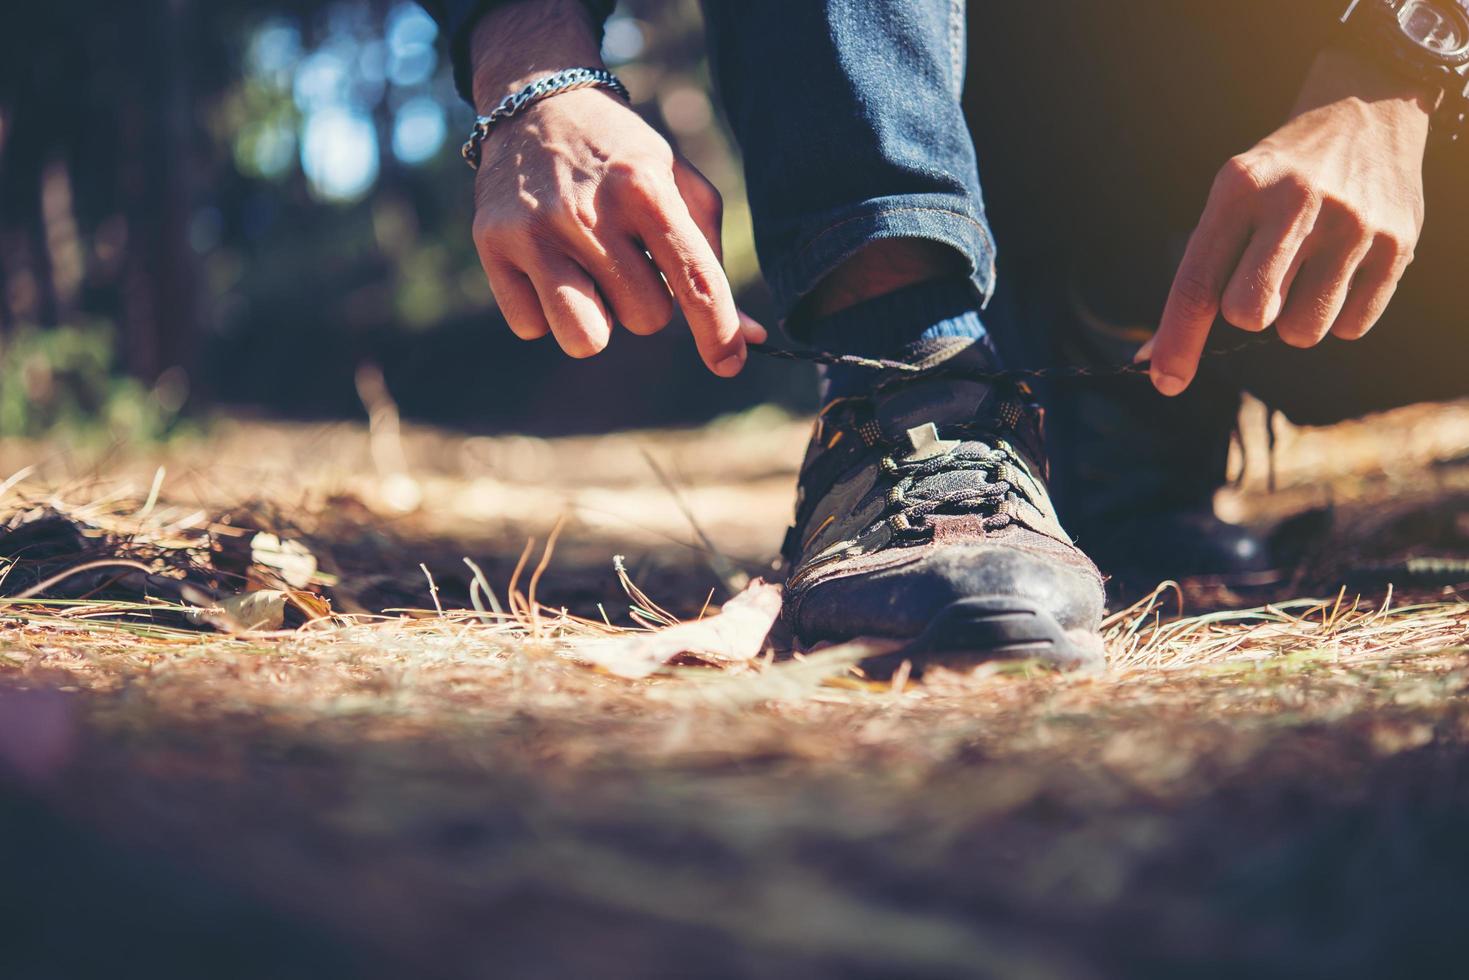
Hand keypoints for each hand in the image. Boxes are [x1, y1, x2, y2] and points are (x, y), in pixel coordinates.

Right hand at [468, 0, 763, 375]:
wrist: (537, 104)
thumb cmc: (622, 157)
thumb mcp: (677, 184)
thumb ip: (711, 260)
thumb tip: (748, 338)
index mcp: (644, 186)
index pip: (693, 278)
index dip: (718, 330)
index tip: (730, 363)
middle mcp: (588, 210)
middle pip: (645, 318)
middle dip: (646, 302)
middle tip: (627, 260)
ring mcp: (533, 230)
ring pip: (586, 337)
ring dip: (598, 320)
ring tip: (591, 277)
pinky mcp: (491, 245)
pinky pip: (532, 327)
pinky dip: (545, 309)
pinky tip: (546, 265)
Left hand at [1144, 46, 1433, 395]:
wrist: (1368, 117)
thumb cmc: (1278, 178)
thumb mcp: (1231, 200)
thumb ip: (1198, 276)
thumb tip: (1152, 362)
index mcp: (1240, 188)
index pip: (1198, 283)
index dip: (1177, 340)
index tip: (1163, 380)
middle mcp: (1296, 201)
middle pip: (1249, 313)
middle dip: (1248, 315)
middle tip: (1263, 283)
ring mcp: (1352, 223)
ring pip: (1302, 331)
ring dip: (1295, 318)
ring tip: (1306, 270)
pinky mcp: (1397, 244)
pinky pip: (1350, 326)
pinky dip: (1338, 313)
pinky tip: (1341, 269)